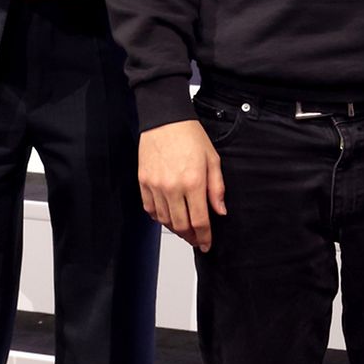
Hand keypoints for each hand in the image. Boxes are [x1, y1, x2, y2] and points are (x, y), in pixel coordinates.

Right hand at [138, 120, 226, 252]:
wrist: (165, 119)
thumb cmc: (190, 136)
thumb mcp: (212, 160)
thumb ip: (217, 188)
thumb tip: (220, 211)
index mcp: (193, 182)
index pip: (200, 221)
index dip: (204, 237)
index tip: (206, 244)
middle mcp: (172, 187)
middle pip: (181, 225)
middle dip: (190, 236)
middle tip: (196, 238)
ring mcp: (155, 186)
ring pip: (164, 220)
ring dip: (175, 228)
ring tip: (184, 228)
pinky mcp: (143, 182)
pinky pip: (150, 209)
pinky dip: (159, 217)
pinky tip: (168, 215)